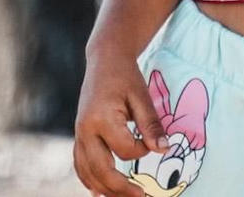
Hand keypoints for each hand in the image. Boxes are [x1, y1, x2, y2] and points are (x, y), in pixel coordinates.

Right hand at [74, 47, 166, 196]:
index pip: (124, 149)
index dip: (142, 151)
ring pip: (87, 171)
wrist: (104, 60)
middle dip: (120, 189)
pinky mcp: (79, 135)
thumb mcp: (142, 96)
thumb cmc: (126, 77)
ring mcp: (79, 133)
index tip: (151, 143)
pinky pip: (80, 163)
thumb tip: (164, 149)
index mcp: (101, 118)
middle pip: (100, 169)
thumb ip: (151, 125)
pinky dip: (89, 179)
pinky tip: (99, 191)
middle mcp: (85, 129)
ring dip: (104, 189)